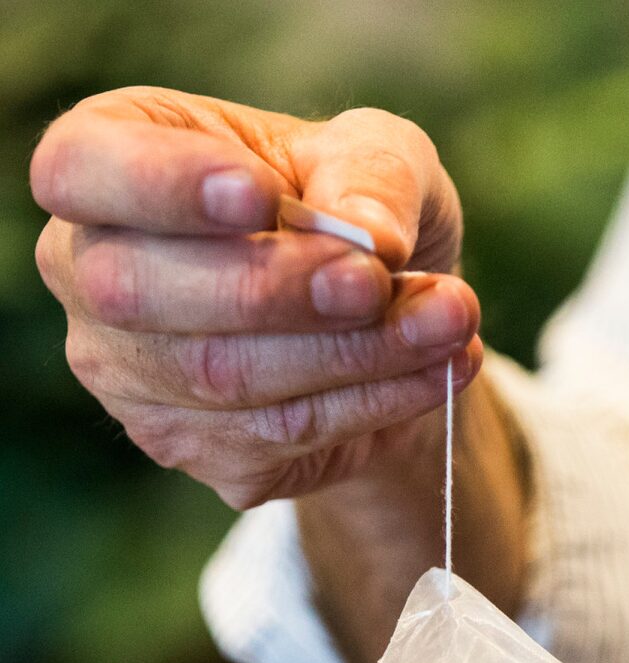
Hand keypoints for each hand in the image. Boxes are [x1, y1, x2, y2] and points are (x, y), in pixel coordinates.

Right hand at [31, 87, 480, 507]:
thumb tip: (373, 240)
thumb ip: (371, 175)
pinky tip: (435, 369)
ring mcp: (132, 376)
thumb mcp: (374, 153)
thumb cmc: (345, 200)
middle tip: (377, 281)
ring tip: (450, 320)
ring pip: (222, 377)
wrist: (368, 303)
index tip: (261, 194)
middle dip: (276, 289)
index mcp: (109, 167)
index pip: (80, 170)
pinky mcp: (191, 446)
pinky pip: (278, 435)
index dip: (162, 185)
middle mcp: (93, 276)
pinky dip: (372, 402)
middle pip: (139, 292)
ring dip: (352, 353)